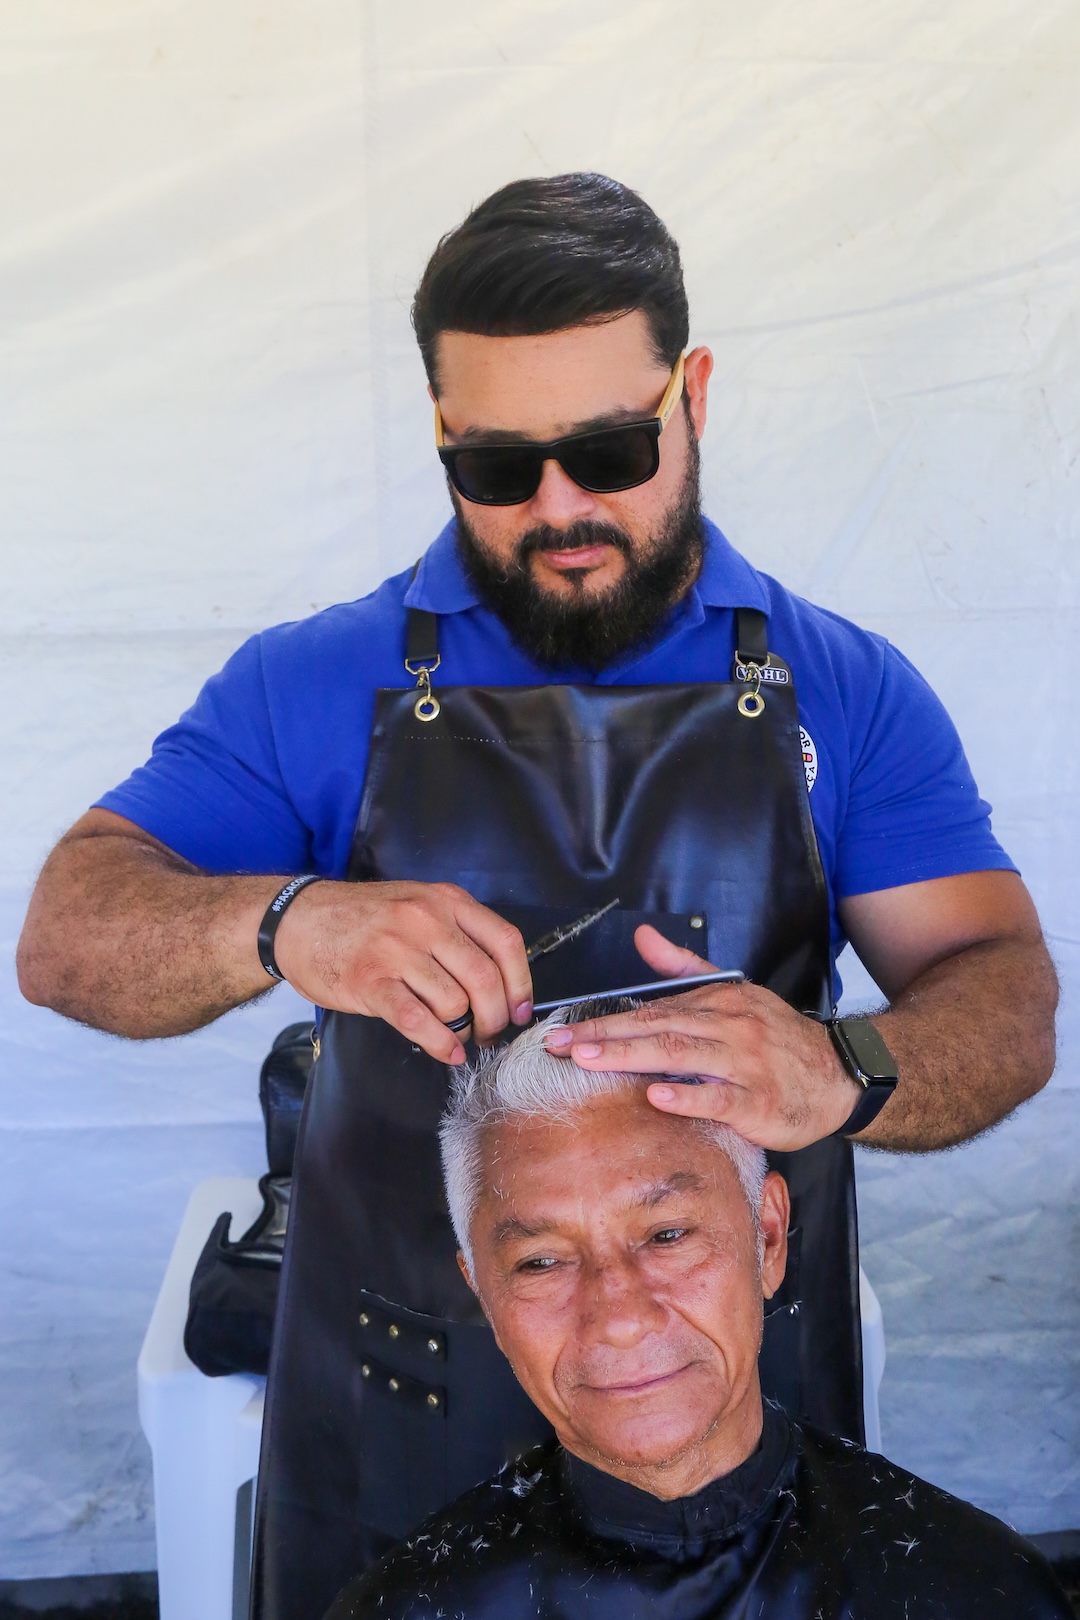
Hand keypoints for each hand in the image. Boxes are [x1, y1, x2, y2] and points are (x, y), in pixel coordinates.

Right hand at [273, 880, 532, 1063]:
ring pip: (454, 1002)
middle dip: (495, 1017)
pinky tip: (445, 1051)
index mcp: (445, 900)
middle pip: (484, 979)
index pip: (506, 942)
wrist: (297, 920)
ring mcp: (396, 950)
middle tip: (490, 1033)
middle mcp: (425, 920)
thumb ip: (457, 932)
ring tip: (458, 1036)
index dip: (521, 983)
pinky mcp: (370, 981)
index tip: (521, 1010)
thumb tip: (500, 982)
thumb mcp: (417, 904)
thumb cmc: (362, 918)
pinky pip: (417, 1020)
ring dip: (464, 1030)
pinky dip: (439, 1042)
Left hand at [543, 925, 858, 1149]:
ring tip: (590, 1061)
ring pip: (681, 1057)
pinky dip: (687, 1098)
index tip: (562, 1031)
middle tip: (560, 1045)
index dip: (604, 1022)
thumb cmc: (778, 1038)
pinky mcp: (759, 1104)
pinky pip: (720, 1100)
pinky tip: (656, 1097)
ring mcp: (744, 1066)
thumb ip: (685, 969)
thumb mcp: (736, 993)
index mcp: (719, 1003)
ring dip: (631, 1058)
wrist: (838, 1075)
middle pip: (658, 1029)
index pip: (651, 1012)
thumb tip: (643, 938)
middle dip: (604, 1037)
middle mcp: (730, 1029)